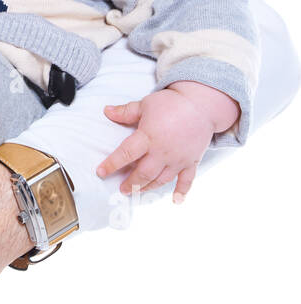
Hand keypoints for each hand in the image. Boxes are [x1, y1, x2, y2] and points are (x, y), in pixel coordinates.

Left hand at [96, 84, 234, 200]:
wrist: (203, 104)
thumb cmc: (172, 102)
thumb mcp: (145, 104)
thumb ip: (125, 111)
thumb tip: (106, 111)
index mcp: (148, 137)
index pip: (125, 154)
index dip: (111, 164)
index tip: (101, 172)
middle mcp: (162, 152)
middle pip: (143, 173)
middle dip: (130, 183)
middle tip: (121, 189)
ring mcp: (178, 159)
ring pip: (161, 180)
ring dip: (148, 188)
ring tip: (138, 191)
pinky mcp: (191, 161)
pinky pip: (187, 180)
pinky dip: (182, 191)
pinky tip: (176, 201)